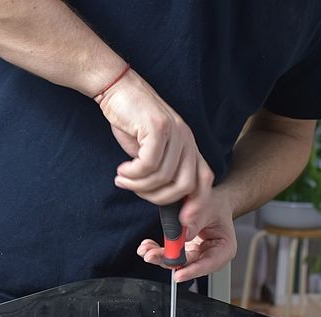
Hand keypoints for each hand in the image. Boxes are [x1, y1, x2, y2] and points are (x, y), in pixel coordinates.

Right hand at [96, 69, 213, 205]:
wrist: (116, 89)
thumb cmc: (131, 122)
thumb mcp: (150, 151)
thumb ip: (161, 173)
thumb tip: (162, 202)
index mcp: (189, 146)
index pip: (203, 181)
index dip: (194, 205)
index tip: (180, 223)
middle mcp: (187, 139)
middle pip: (184, 186)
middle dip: (158, 198)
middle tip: (135, 191)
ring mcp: (175, 132)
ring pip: (163, 177)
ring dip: (139, 186)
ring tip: (123, 179)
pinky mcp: (158, 127)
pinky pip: (149, 165)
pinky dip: (133, 174)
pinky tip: (122, 170)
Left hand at [136, 186, 237, 282]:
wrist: (213, 200)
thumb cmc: (217, 205)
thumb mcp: (210, 208)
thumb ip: (197, 220)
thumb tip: (184, 233)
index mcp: (223, 249)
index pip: (208, 264)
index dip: (192, 271)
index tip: (178, 274)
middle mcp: (209, 254)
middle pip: (188, 264)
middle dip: (168, 261)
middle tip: (152, 256)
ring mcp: (195, 253)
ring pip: (176, 260)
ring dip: (159, 256)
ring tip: (146, 250)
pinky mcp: (183, 250)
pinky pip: (170, 253)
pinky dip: (158, 249)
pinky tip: (148, 246)